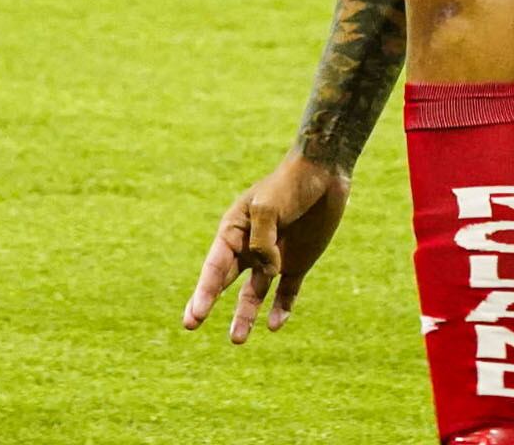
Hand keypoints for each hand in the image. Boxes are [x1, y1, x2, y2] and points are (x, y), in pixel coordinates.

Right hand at [183, 154, 351, 343]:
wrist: (323, 173)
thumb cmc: (289, 185)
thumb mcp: (268, 208)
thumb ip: (262, 243)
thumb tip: (268, 272)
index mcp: (233, 230)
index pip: (214, 266)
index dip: (203, 292)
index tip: (194, 316)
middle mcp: (249, 248)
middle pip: (224, 281)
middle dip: (207, 303)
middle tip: (190, 325)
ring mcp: (273, 258)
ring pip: (254, 294)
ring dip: (244, 316)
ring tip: (237, 340)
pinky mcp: (297, 264)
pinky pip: (286, 292)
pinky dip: (281, 309)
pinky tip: (274, 325)